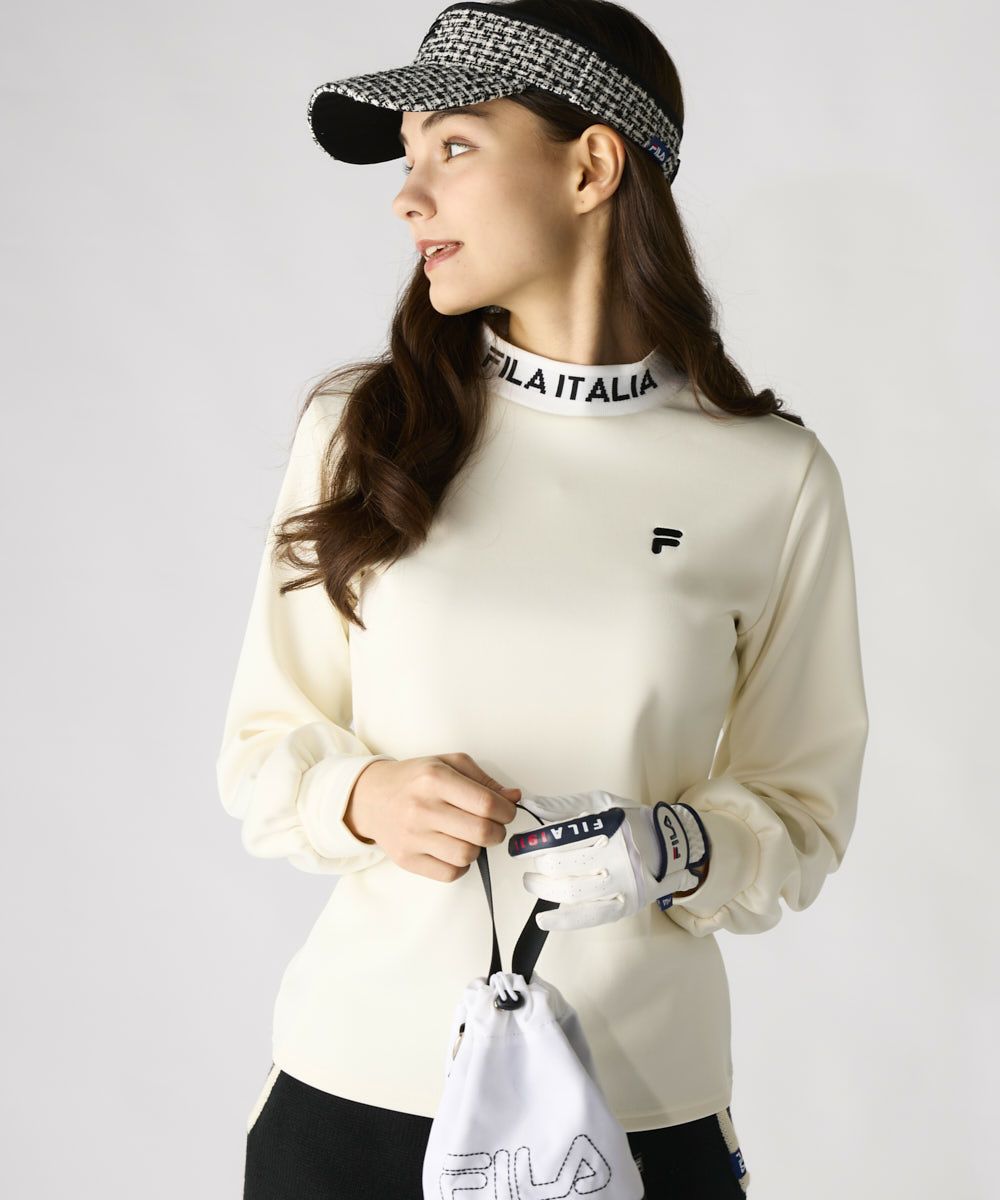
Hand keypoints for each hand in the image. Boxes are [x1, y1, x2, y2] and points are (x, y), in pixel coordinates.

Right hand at [347, 753, 521, 882]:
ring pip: (468, 855)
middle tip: (493, 826)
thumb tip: (513, 797)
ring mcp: (413, 836)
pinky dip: (460, 864)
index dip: (506, 811)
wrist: (370, 797)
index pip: (486, 803)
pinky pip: (450, 873)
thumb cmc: (413, 780)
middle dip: (497, 831)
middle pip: (481, 832)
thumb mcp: (448, 764)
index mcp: (435, 778)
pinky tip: (453, 848)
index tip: (507, 811)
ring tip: (469, 836)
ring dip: (478, 848)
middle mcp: (422, 808)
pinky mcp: (407, 859)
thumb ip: (483, 780)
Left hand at [510, 789, 710, 931]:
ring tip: (531, 882)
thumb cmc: (632, 822)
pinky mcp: (624, 905)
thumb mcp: (602, 804)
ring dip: (544, 889)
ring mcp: (621, 883)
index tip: (519, 846)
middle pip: (563, 865)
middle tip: (528, 865)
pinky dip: (564, 921)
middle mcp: (616, 855)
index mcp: (609, 827)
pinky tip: (544, 920)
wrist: (671, 844)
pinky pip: (590, 916)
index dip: (534, 843)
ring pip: (572, 891)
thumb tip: (532, 806)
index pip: (561, 837)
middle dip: (538, 866)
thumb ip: (565, 806)